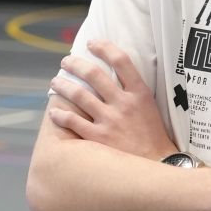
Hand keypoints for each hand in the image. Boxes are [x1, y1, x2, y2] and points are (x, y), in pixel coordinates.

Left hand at [46, 39, 177, 160]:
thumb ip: (135, 92)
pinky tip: (54, 112)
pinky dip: (60, 115)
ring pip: (79, 95)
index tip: (93, 44)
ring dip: (63, 86)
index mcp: (140, 94)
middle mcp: (123, 103)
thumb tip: (118, 77)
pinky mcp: (98, 139)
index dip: (105, 48)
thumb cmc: (154, 138)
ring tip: (55, 82)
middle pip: (94, 74)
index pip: (121, 61)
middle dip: (76, 64)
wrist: (156, 166)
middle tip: (66, 61)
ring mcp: (109, 121)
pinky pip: (73, 123)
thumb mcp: (151, 108)